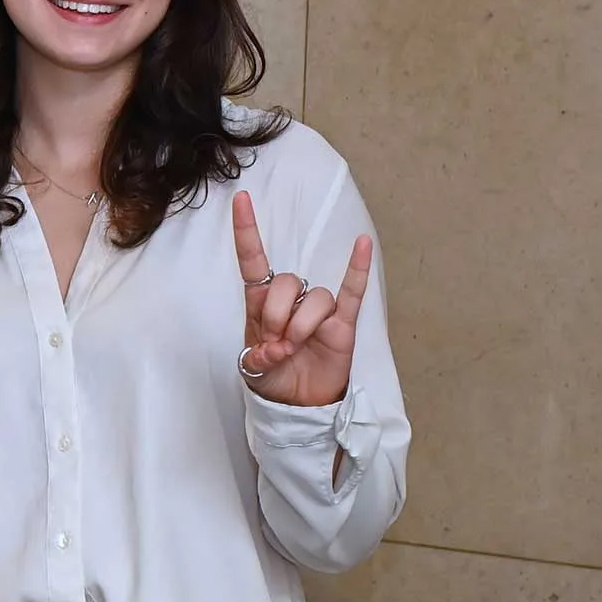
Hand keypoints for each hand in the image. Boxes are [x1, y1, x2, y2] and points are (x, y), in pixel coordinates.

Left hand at [232, 190, 372, 407]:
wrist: (298, 403)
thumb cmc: (273, 376)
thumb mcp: (253, 368)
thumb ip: (259, 357)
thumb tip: (275, 349)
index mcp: (260, 302)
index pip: (253, 259)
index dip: (247, 231)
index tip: (240, 199)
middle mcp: (290, 299)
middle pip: (286, 283)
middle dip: (276, 315)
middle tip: (275, 343)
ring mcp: (318, 309)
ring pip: (314, 298)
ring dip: (301, 325)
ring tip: (295, 347)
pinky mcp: (342, 322)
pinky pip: (353, 291)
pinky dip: (357, 269)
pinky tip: (361, 244)